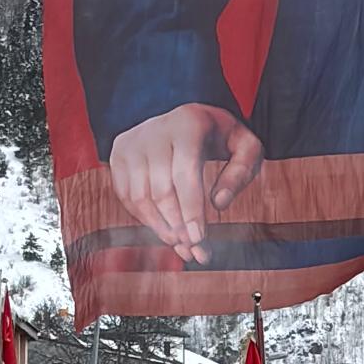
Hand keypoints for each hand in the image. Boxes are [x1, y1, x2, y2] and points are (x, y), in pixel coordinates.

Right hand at [106, 100, 264, 267]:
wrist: (182, 114)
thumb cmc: (219, 136)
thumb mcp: (245, 146)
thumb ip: (241, 172)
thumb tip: (219, 204)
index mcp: (188, 124)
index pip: (185, 174)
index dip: (191, 210)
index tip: (199, 238)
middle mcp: (155, 131)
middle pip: (161, 191)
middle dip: (177, 226)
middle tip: (194, 250)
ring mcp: (132, 143)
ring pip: (140, 197)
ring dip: (160, 228)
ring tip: (181, 245)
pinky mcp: (119, 156)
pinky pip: (127, 197)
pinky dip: (145, 219)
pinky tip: (165, 230)